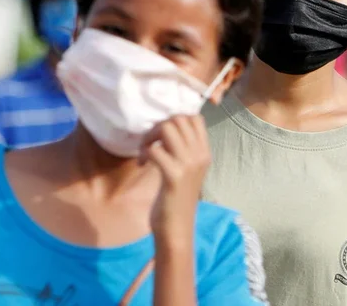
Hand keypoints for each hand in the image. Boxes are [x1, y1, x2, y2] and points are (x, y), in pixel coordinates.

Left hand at [141, 114, 210, 241]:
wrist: (177, 228)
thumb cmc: (177, 199)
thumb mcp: (187, 170)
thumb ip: (183, 150)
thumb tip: (166, 128)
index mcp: (205, 153)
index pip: (195, 118)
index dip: (175, 119)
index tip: (163, 136)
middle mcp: (200, 156)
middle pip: (178, 119)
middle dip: (158, 126)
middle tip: (150, 143)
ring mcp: (188, 165)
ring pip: (167, 128)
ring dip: (150, 136)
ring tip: (146, 152)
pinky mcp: (173, 176)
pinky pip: (155, 150)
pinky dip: (144, 153)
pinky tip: (142, 164)